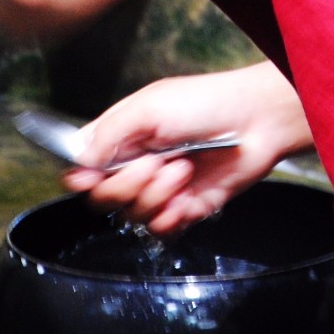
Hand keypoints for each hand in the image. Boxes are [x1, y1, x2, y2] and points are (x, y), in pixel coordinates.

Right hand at [66, 61, 311, 233]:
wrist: (255, 122)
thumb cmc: (206, 103)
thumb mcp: (148, 107)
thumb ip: (108, 135)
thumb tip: (78, 161)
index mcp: (123, 138)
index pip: (84, 168)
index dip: (83, 178)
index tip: (91, 177)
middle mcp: (137, 166)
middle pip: (103, 199)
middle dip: (126, 185)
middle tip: (155, 163)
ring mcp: (161, 190)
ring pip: (132, 216)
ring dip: (157, 195)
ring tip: (183, 169)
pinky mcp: (184, 209)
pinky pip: (160, 230)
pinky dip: (171, 216)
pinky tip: (188, 195)